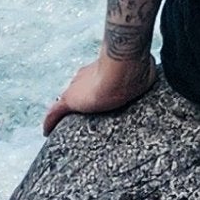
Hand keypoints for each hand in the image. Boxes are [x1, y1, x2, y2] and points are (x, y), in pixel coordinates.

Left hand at [42, 53, 156, 135]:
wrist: (122, 71)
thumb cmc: (133, 70)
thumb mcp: (143, 72)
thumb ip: (145, 73)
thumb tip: (153, 75)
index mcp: (101, 68)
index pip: (95, 77)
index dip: (95, 85)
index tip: (96, 93)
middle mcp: (87, 75)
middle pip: (80, 87)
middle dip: (81, 96)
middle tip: (82, 109)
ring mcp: (77, 88)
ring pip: (70, 100)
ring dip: (68, 110)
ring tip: (63, 124)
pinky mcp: (69, 100)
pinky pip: (55, 113)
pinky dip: (50, 122)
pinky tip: (46, 131)